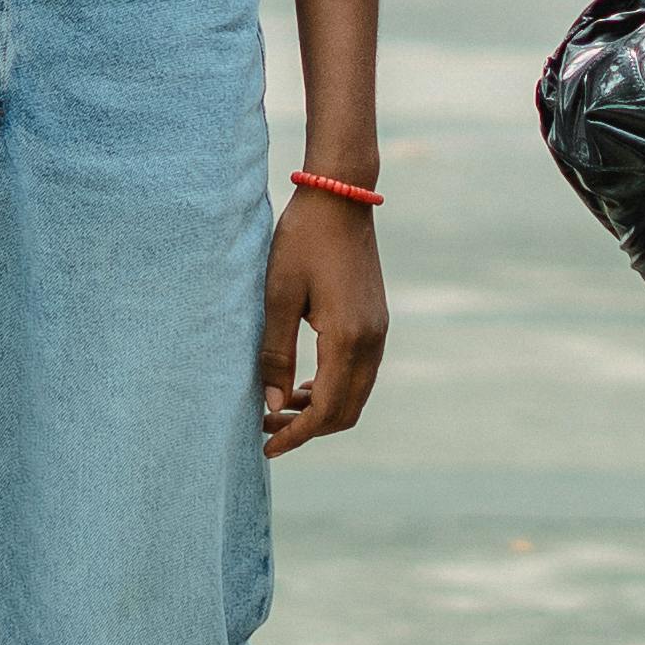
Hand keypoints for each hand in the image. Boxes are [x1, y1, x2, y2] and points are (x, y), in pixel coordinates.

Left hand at [258, 189, 387, 453]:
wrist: (339, 197)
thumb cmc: (302, 241)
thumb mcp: (277, 296)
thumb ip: (274, 355)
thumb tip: (272, 407)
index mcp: (348, 338)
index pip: (327, 410)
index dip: (296, 436)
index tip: (266, 448)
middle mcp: (371, 340)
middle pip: (346, 411)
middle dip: (308, 429)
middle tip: (266, 427)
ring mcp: (378, 331)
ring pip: (355, 394)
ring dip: (320, 410)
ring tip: (279, 406)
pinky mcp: (375, 321)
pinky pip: (359, 373)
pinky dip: (333, 389)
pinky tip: (303, 383)